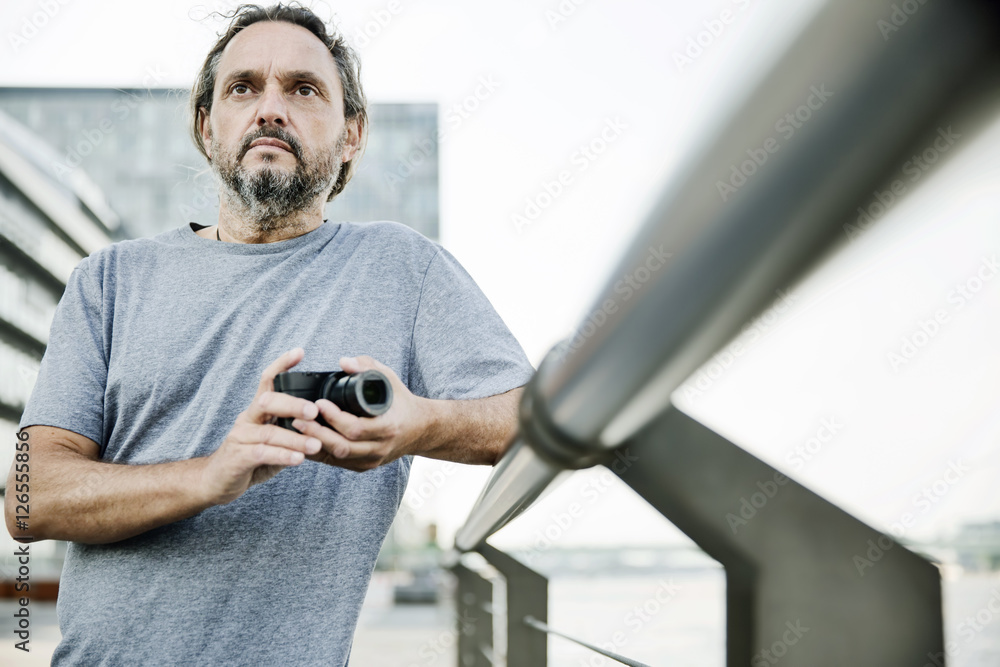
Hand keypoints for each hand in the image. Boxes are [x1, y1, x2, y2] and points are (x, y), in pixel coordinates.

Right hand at [200, 347, 323, 504]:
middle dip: (292, 404)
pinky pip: (261, 454)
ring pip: (269, 432)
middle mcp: (248, 419)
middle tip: (314, 411)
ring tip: (316, 445)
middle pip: (267, 401)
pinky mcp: (237, 458)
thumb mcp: (273, 438)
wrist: (216, 481)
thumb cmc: (251, 457)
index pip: (267, 380)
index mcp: (258, 410)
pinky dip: (282, 455)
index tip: (299, 352)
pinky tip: (298, 459)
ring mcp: (241, 438)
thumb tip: (324, 422)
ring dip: (295, 439)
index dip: (281, 364)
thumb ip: (292, 429)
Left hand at [290, 355, 433, 471]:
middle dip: (317, 433)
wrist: (419, 428)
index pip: (356, 428)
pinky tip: (307, 440)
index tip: (319, 403)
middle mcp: (380, 447)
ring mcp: (372, 460)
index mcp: (388, 426)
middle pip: (343, 447)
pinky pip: (338, 462)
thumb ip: (366, 366)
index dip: (334, 418)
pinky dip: (321, 453)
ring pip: (338, 457)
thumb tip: (344, 362)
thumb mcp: (388, 378)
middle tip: (297, 419)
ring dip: (315, 444)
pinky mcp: (364, 466)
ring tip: (298, 430)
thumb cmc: (400, 400)